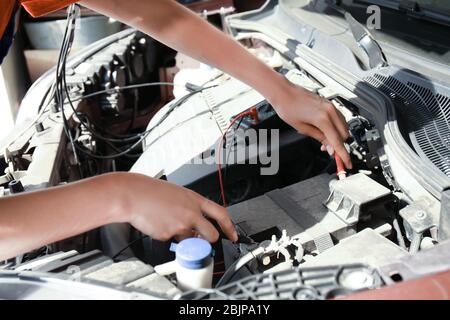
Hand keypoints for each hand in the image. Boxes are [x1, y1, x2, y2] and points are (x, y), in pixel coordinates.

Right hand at [118, 173, 237, 242]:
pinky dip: (167, 235)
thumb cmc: (152, 192)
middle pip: (211, 235)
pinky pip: (172, 240)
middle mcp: (191, 213)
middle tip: (202, 240)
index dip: (229, 227)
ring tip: (168, 222)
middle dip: (208, 241)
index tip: (233, 235)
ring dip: (183, 237)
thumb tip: (197, 224)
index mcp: (195, 200)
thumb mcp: (179, 194)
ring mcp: (180, 225)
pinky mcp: (168, 235)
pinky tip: (158, 223)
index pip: (221, 214)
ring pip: (189, 240)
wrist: (134, 195)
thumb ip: (191, 208)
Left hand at [268, 79, 351, 168]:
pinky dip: (336, 127)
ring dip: (338, 136)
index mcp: (323, 119)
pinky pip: (339, 118)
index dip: (343, 155)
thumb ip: (319, 138)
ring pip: (344, 126)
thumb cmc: (288, 108)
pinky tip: (326, 131)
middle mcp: (330, 111)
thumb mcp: (302, 128)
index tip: (347, 164)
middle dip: (339, 145)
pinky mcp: (329, 104)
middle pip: (344, 135)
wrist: (284, 93)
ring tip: (324, 141)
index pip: (338, 142)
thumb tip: (330, 148)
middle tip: (327, 150)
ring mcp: (331, 106)